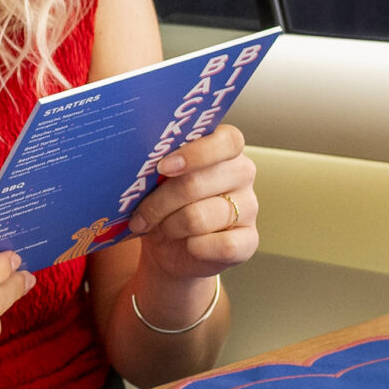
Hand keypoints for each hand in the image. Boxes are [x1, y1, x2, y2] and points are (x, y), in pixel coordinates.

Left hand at [124, 124, 258, 288]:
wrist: (170, 248)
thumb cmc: (164, 204)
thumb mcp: (157, 180)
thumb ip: (157, 164)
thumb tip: (139, 161)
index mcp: (223, 148)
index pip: (227, 140)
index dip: (195, 153)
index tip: (162, 167)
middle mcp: (242, 173)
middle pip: (197, 183)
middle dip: (159, 202)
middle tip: (140, 214)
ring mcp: (249, 206)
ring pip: (200, 217)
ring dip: (170, 226)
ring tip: (159, 228)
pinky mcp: (249, 240)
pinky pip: (223, 245)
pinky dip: (196, 247)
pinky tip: (187, 245)